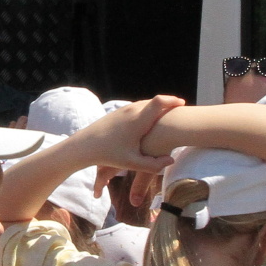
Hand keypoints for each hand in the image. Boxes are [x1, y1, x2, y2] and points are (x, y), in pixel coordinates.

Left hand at [69, 96, 183, 174]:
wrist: (83, 145)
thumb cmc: (109, 154)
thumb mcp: (133, 163)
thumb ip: (153, 165)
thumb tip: (170, 161)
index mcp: (138, 119)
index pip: (159, 102)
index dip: (172, 100)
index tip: (182, 102)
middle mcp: (131, 110)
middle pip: (153, 101)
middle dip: (166, 103)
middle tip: (178, 106)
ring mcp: (123, 110)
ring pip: (144, 103)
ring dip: (156, 106)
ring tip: (166, 112)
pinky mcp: (116, 112)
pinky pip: (136, 107)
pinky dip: (146, 109)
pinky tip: (148, 118)